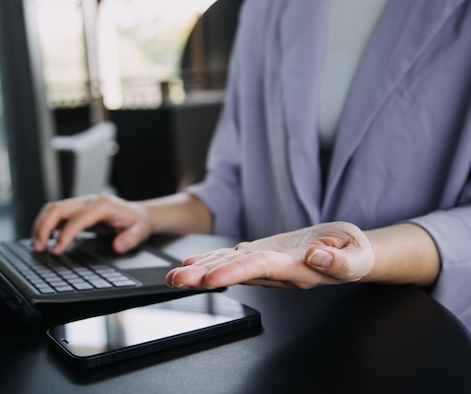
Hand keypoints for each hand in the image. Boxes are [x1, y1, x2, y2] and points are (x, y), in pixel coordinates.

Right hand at [31, 194, 151, 254]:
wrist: (137, 214)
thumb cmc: (136, 223)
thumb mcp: (140, 231)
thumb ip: (131, 239)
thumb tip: (118, 246)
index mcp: (103, 205)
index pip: (78, 218)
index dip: (65, 234)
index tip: (57, 250)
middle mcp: (89, 201)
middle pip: (59, 208)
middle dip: (44, 227)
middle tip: (38, 247)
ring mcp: (81, 204)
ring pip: (53, 209)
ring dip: (41, 226)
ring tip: (37, 245)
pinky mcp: (76, 210)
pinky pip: (56, 214)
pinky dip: (46, 225)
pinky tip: (43, 240)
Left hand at [166, 222, 374, 289]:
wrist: (351, 253)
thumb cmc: (356, 253)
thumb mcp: (358, 255)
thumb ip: (342, 261)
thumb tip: (316, 257)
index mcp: (297, 270)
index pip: (260, 270)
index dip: (234, 274)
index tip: (209, 279)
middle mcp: (276, 272)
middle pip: (236, 272)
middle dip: (204, 276)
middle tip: (176, 279)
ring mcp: (268, 265)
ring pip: (230, 266)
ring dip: (201, 270)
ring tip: (174, 275)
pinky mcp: (265, 255)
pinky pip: (235, 258)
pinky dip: (213, 259)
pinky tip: (194, 262)